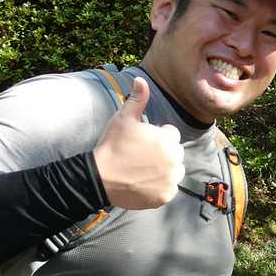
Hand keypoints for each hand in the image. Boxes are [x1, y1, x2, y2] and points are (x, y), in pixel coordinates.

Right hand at [92, 77, 183, 209]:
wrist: (100, 177)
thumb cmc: (112, 145)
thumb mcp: (124, 119)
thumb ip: (137, 99)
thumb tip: (141, 79)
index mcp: (168, 140)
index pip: (171, 135)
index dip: (157, 137)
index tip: (142, 142)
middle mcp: (174, 160)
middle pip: (175, 153)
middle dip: (163, 153)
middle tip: (141, 157)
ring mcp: (171, 180)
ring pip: (175, 171)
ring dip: (165, 170)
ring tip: (143, 170)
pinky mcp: (165, 196)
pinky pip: (169, 189)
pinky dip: (160, 187)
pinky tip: (144, 183)